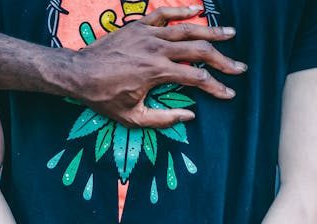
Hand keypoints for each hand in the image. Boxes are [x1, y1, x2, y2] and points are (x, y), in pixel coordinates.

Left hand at [71, 6, 246, 127]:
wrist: (77, 74)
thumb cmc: (102, 99)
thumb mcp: (132, 118)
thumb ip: (162, 119)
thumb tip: (190, 117)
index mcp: (157, 72)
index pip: (196, 78)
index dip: (215, 87)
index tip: (228, 93)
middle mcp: (156, 49)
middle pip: (198, 51)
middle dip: (222, 60)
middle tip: (239, 67)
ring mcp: (147, 34)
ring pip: (186, 29)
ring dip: (211, 32)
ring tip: (231, 34)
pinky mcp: (138, 26)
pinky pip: (164, 13)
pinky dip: (181, 10)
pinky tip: (197, 9)